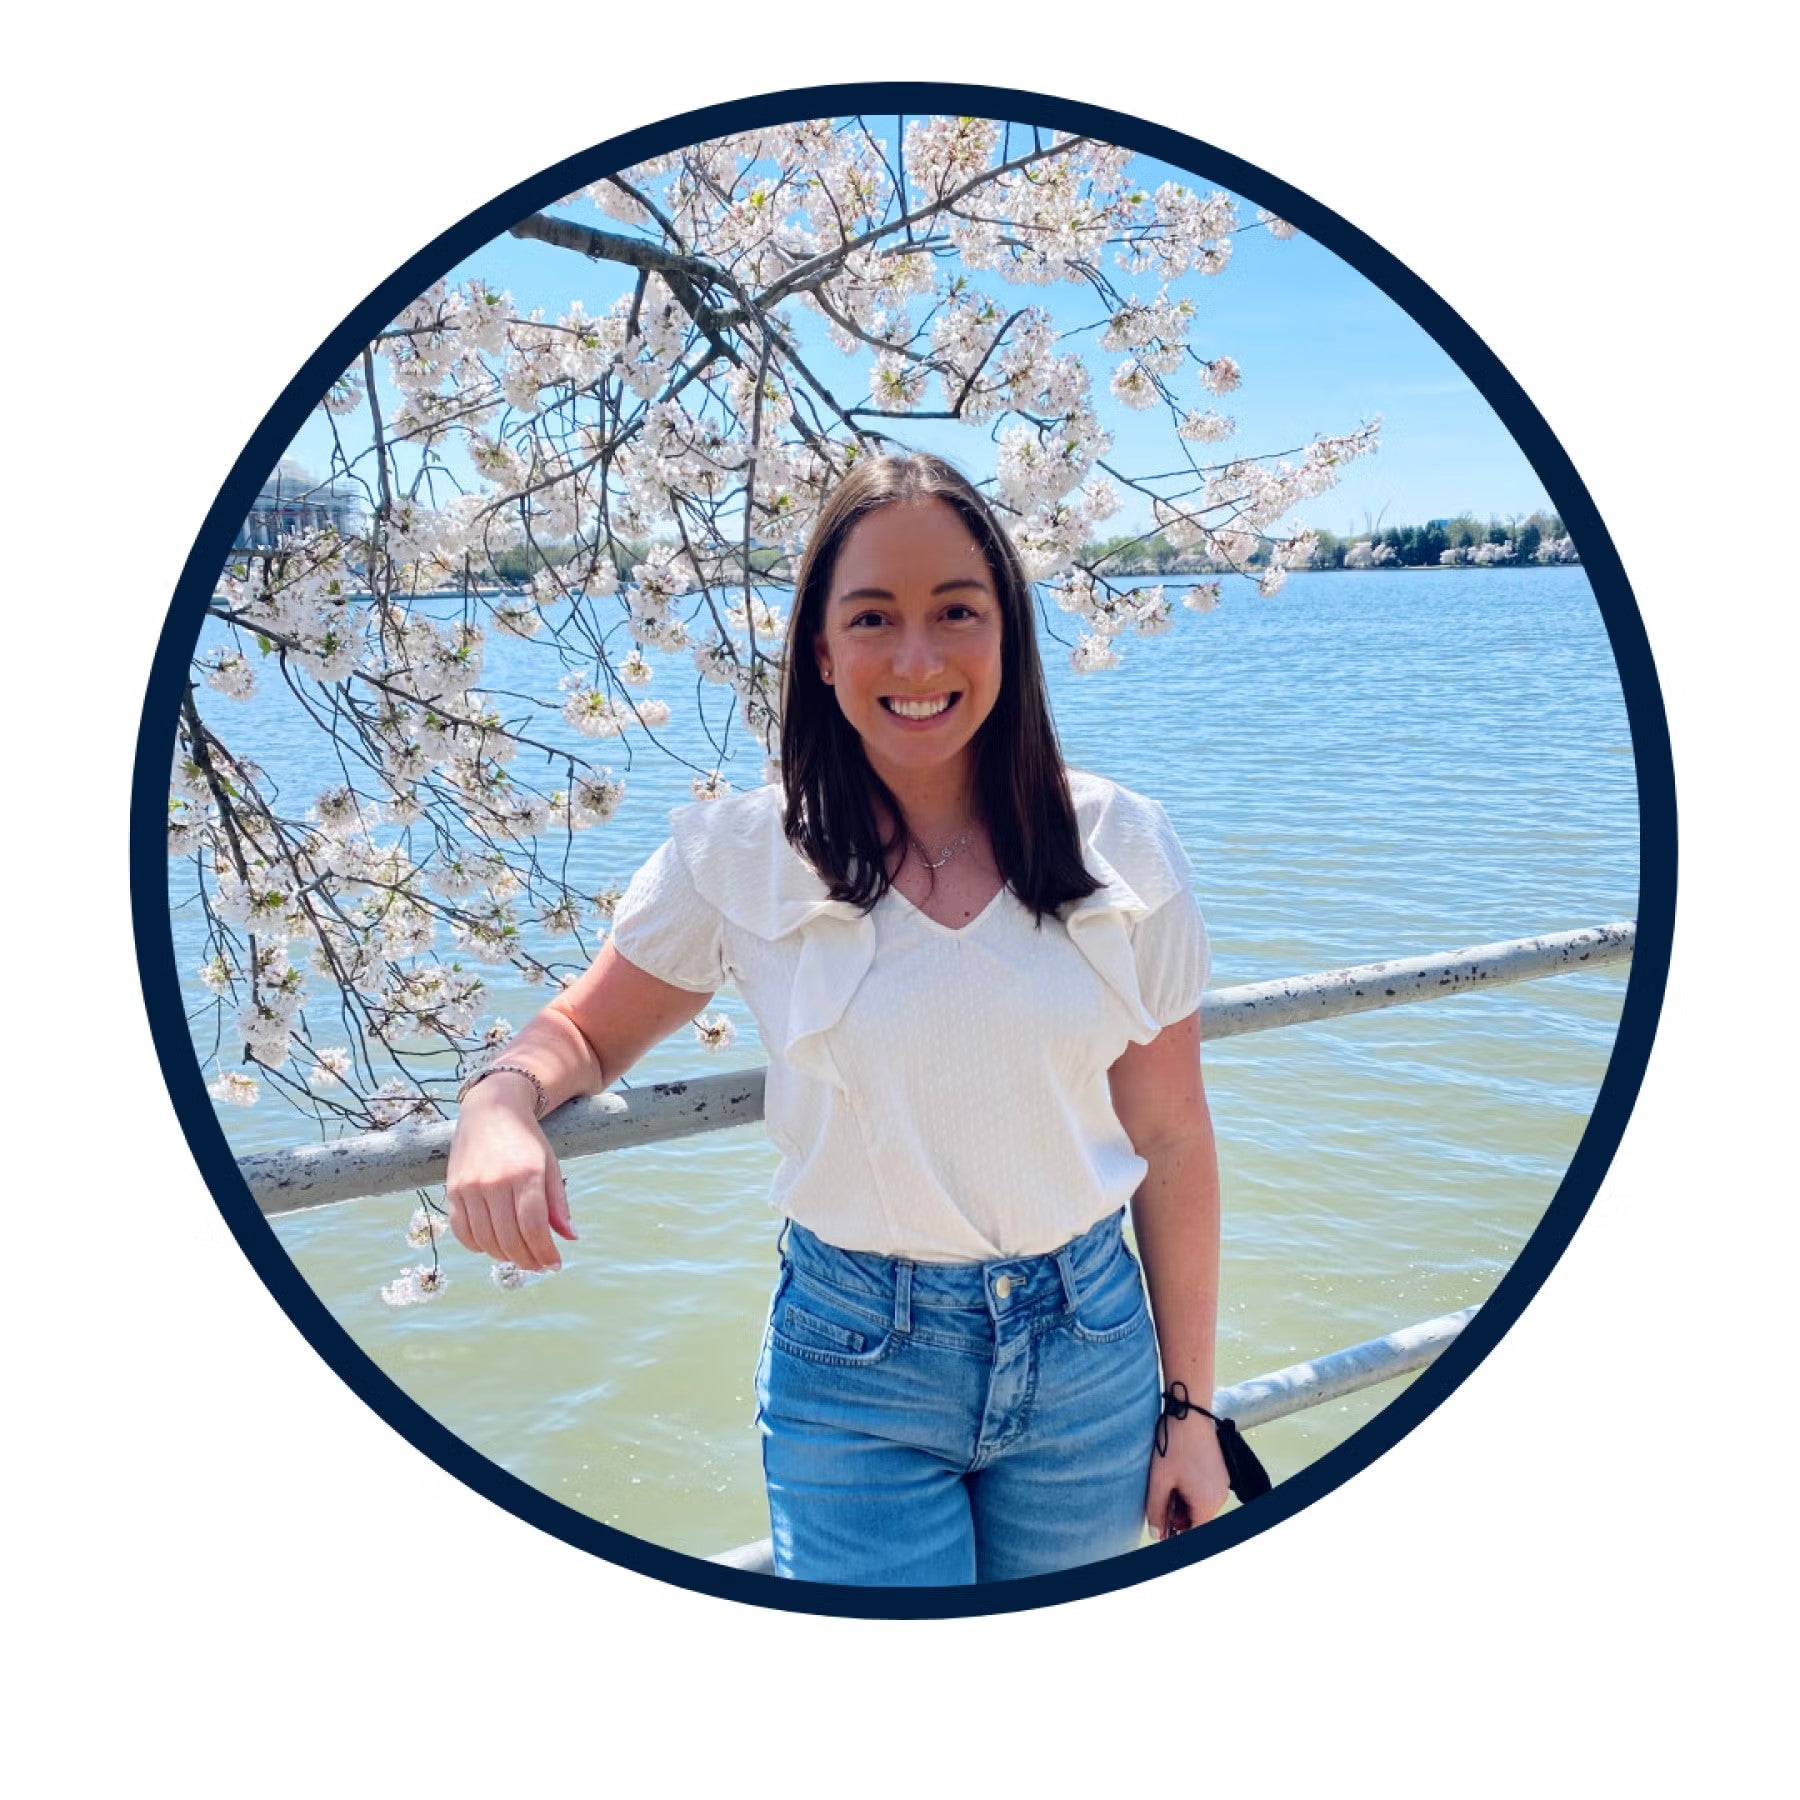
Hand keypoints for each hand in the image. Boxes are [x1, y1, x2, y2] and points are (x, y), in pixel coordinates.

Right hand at [444, 1081, 576, 1272]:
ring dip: (504, 1256)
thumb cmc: (526, 1139)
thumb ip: (558, 1202)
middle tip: (538, 1266)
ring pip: (486, 1240)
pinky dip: (478, 1246)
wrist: (491, 1109)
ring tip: (519, 1256)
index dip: (544, 1252)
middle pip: (509, 1238)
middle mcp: (495, 1182)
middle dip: (527, 1260)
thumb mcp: (549, 1164)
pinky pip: (463, 1231)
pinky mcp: (452, 1190)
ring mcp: (470, 1187)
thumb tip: (570, 1238)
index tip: (554, 1265)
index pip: (534, 1227)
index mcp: (526, 1173)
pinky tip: (494, 1246)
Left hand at [1145, 1410, 1231, 1539]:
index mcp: (1207, 1503)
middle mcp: (1220, 1496)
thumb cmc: (1173, 1446)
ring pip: (1201, 1505)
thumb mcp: (1159, 1480)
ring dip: (1184, 1502)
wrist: (1189, 1413)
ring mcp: (1222, 1483)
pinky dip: (1192, 1490)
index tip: (1161, 1528)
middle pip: (1198, 1519)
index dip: (1176, 1534)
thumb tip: (1156, 1534)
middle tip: (1160, 1501)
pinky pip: (1206, 1491)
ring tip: (1167, 1484)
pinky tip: (1177, 1475)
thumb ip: (1156, 1510)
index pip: (1194, 1531)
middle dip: (1178, 1516)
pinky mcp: (1221, 1472)